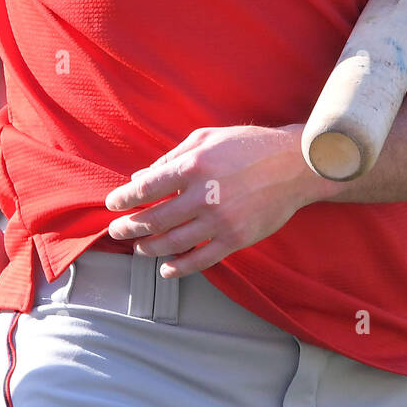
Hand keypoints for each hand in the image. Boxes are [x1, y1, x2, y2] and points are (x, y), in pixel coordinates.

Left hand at [105, 124, 329, 278]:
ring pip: (174, 243)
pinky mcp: (236, 238)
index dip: (124, 198)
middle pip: (154, 219)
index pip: (147, 188)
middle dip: (129, 228)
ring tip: (140, 248)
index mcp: (194, 165)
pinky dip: (180, 267)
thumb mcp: (206, 138)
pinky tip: (167, 268)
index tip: (112, 204)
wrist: (294, 165)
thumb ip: (171, 157)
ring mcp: (221, 220)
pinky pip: (201, 259)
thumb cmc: (248, 146)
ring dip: (150, 248)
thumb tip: (140, 177)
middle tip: (117, 231)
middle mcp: (204, 195)